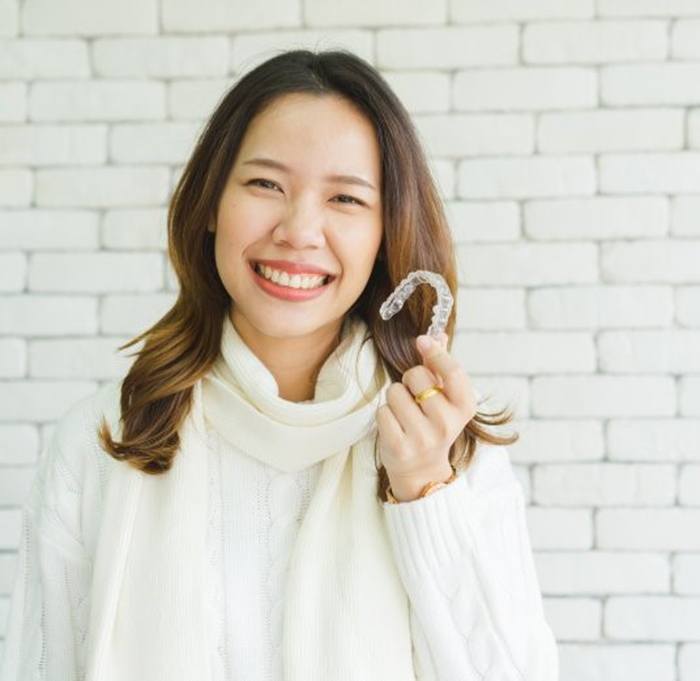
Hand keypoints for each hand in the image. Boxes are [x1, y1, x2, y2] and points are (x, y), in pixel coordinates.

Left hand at [376, 332, 477, 500]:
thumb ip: (441, 366)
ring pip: (394, 392)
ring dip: (394, 398)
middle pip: (416, 376)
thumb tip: (438, 333)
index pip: (453, 372)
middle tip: (415, 397)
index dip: (436, 353)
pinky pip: (382, 411)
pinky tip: (395, 426)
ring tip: (405, 414)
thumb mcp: (445, 399)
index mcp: (464, 409)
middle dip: (409, 380)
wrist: (422, 471)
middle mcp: (446, 424)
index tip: (422, 341)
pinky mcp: (399, 447)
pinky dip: (384, 415)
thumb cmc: (433, 425)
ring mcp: (423, 437)